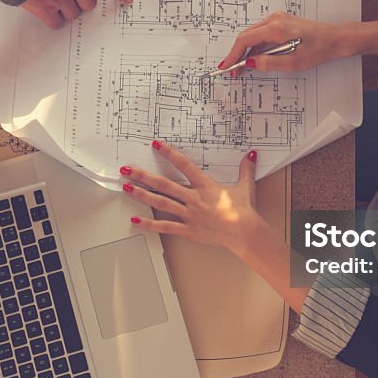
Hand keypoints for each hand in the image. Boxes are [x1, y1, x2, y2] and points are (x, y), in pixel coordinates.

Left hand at [120, 141, 265, 253]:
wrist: (244, 232)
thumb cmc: (244, 211)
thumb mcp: (245, 186)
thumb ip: (245, 169)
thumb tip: (250, 154)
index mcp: (205, 185)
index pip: (183, 165)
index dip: (169, 153)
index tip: (157, 145)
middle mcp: (193, 198)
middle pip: (164, 184)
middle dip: (143, 176)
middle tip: (128, 169)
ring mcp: (189, 214)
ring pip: (160, 202)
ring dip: (141, 194)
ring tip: (126, 188)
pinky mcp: (188, 229)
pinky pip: (165, 227)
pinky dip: (149, 224)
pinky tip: (135, 220)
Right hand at [217, 13, 356, 73]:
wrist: (335, 39)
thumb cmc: (319, 49)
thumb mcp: (293, 62)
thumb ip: (268, 63)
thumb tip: (250, 63)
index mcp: (276, 28)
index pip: (245, 40)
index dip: (233, 54)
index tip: (227, 66)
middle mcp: (275, 20)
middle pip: (246, 36)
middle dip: (237, 54)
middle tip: (232, 70)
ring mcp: (278, 20)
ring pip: (253, 35)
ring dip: (246, 51)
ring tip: (241, 67)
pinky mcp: (281, 23)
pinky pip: (261, 34)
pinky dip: (255, 46)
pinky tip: (254, 58)